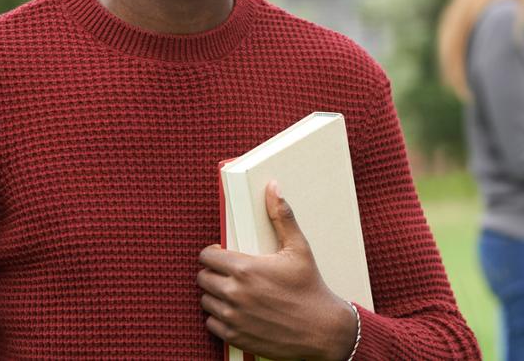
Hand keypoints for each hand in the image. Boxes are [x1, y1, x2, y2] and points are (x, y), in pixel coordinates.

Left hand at [198, 180, 357, 360]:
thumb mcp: (299, 248)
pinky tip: (236, 311)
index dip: (212, 253)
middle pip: (202, 278)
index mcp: (246, 268)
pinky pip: (211, 323)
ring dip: (215, 295)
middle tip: (228, 273)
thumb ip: (282, 216)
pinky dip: (219, 317)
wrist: (321, 330)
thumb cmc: (310, 287)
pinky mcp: (234, 336)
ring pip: (205, 300)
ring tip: (233, 291)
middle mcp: (234, 293)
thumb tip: (273, 188)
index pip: (207, 257)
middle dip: (212, 273)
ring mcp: (232, 317)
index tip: (222, 254)